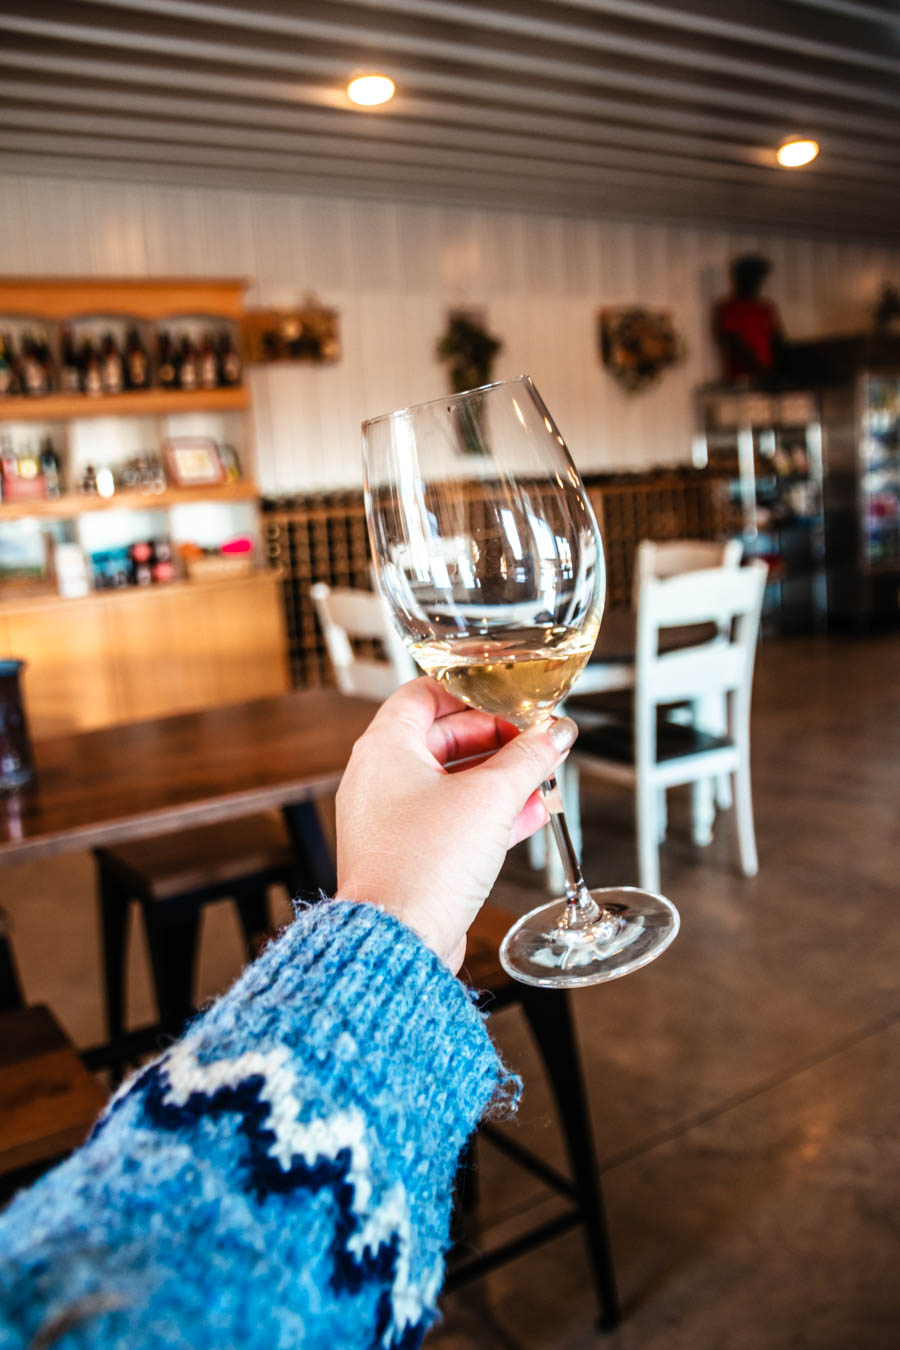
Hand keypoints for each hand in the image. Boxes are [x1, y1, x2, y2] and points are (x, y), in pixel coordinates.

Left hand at [334, 677, 577, 973]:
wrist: (401, 940)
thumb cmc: (422, 865)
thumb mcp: (489, 797)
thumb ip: (528, 759)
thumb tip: (555, 734)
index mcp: (384, 748)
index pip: (425, 694)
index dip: (472, 692)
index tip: (510, 700)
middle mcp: (379, 779)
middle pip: (444, 738)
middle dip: (497, 738)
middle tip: (536, 740)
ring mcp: (391, 819)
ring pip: (452, 782)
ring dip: (499, 777)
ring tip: (541, 775)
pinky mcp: (409, 854)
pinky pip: (451, 819)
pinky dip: (488, 813)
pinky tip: (529, 813)